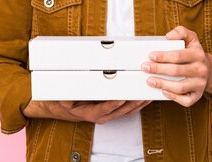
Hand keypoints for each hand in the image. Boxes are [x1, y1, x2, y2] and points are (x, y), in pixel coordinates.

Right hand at [23, 100, 150, 123]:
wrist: (69, 110)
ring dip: (137, 104)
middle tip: (140, 95)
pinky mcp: (113, 112)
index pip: (105, 108)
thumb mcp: (65, 100)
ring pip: (126, 111)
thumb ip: (67, 98)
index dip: (114, 104)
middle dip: (132, 103)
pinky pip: (127, 110)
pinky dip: (136, 105)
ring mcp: (109, 115)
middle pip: (120, 110)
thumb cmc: (70, 104)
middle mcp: (102, 116)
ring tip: (146, 96)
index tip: (122, 98)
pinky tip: (143, 99)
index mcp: (92, 113)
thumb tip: (67, 96)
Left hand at [142, 25, 209, 106]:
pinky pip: (186, 100)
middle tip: (145, 67)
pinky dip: (173, 97)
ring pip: (180, 87)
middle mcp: (201, 70)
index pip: (178, 56)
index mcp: (198, 55)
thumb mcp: (191, 38)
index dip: (163, 56)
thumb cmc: (194, 53)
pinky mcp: (198, 95)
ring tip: (149, 80)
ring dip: (162, 84)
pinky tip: (163, 91)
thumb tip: (168, 36)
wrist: (209, 70)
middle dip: (158, 69)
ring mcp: (200, 84)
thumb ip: (181, 32)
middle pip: (177, 71)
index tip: (150, 56)